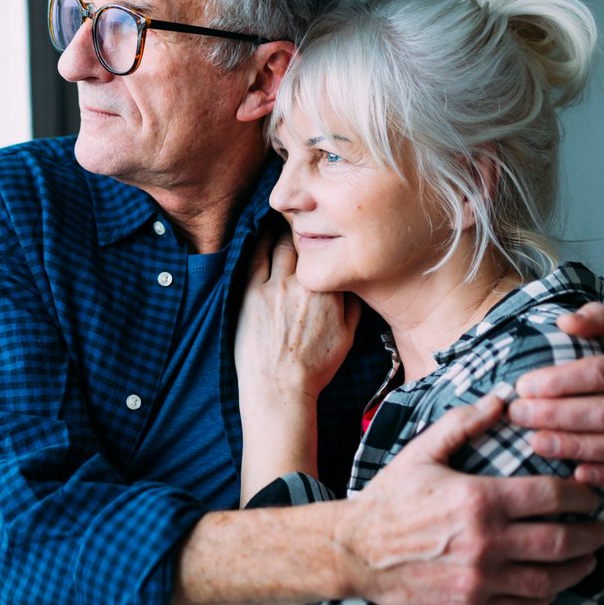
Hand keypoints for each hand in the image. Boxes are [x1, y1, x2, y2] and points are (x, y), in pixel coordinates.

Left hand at [235, 221, 359, 408]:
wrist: (280, 388)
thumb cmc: (315, 367)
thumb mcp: (348, 337)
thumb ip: (352, 304)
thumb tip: (352, 280)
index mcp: (330, 292)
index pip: (328, 252)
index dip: (324, 236)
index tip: (323, 226)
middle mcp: (303, 285)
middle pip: (302, 243)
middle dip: (302, 227)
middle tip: (300, 216)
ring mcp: (274, 287)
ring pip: (278, 246)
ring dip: (279, 231)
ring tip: (280, 220)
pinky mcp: (251, 294)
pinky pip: (255, 258)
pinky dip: (258, 242)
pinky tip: (258, 232)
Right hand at [336, 393, 603, 604]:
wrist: (354, 550)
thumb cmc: (390, 498)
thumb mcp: (421, 452)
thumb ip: (462, 424)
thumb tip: (500, 399)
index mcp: (477, 498)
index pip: (551, 497)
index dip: (581, 495)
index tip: (589, 495)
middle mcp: (485, 541)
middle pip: (561, 541)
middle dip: (590, 534)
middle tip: (599, 528)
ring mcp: (480, 578)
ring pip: (550, 578)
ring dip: (578, 568)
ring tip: (587, 558)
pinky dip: (547, 596)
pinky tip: (552, 584)